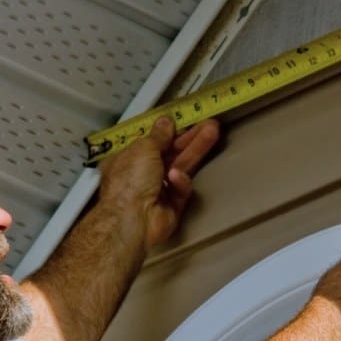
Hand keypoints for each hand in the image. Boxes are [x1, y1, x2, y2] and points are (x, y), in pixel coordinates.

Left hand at [97, 116, 220, 250]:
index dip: (169, 132)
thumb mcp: (143, 148)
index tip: (186, 121)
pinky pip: (180, 189)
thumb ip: (158, 135)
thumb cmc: (129, 182)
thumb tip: (165, 122)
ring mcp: (157, 191)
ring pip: (180, 167)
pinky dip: (180, 182)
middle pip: (170, 153)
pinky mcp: (171, 207)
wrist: (132, 220)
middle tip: (209, 124)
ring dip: (195, 150)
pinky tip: (176, 177)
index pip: (152, 143)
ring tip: (212, 133)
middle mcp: (141, 175)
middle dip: (190, 138)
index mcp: (127, 160)